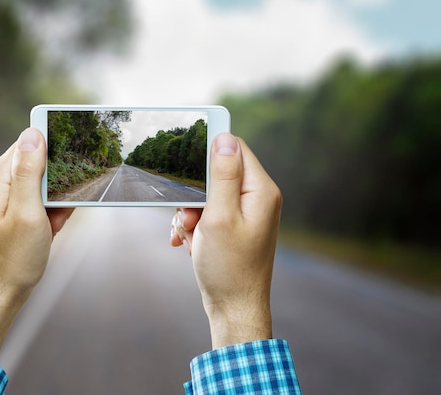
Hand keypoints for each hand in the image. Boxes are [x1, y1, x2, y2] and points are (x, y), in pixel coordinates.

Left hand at [0, 128, 72, 357]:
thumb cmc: (14, 259)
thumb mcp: (27, 213)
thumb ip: (29, 172)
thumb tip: (33, 133)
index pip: (30, 143)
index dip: (53, 155)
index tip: (66, 175)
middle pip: (36, 164)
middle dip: (55, 187)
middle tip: (55, 213)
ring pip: (39, 185)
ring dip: (52, 204)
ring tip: (49, 227)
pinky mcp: (6, 208)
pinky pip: (34, 200)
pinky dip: (46, 214)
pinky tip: (47, 232)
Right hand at [170, 133, 281, 347]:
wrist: (234, 309)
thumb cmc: (228, 268)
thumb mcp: (219, 217)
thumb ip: (222, 175)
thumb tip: (224, 138)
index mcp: (261, 191)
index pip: (235, 149)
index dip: (207, 154)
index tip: (186, 172)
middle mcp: (258, 198)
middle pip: (217, 173)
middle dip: (193, 194)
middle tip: (188, 218)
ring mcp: (247, 214)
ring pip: (208, 195)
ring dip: (190, 213)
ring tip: (188, 236)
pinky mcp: (235, 227)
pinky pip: (208, 214)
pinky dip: (194, 226)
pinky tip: (188, 244)